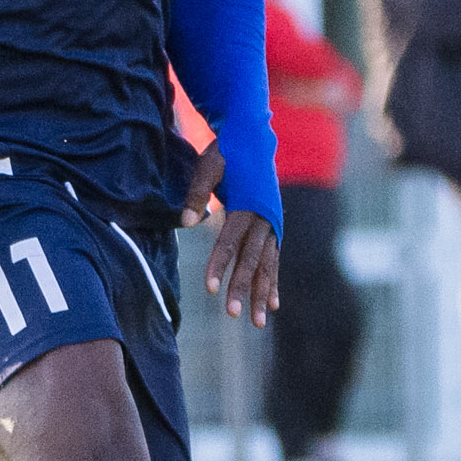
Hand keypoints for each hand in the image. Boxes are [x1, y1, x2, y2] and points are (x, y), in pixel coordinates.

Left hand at [181, 145, 280, 325]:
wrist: (254, 138)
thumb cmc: (226, 152)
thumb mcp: (208, 165)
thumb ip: (197, 192)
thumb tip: (186, 221)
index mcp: (247, 205)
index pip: (230, 242)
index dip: (219, 265)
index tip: (210, 290)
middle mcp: (264, 219)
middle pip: (251, 260)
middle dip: (242, 288)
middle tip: (233, 315)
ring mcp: (272, 225)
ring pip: (266, 265)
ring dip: (260, 294)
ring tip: (256, 322)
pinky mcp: (274, 229)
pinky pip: (274, 261)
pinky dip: (272, 282)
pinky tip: (272, 305)